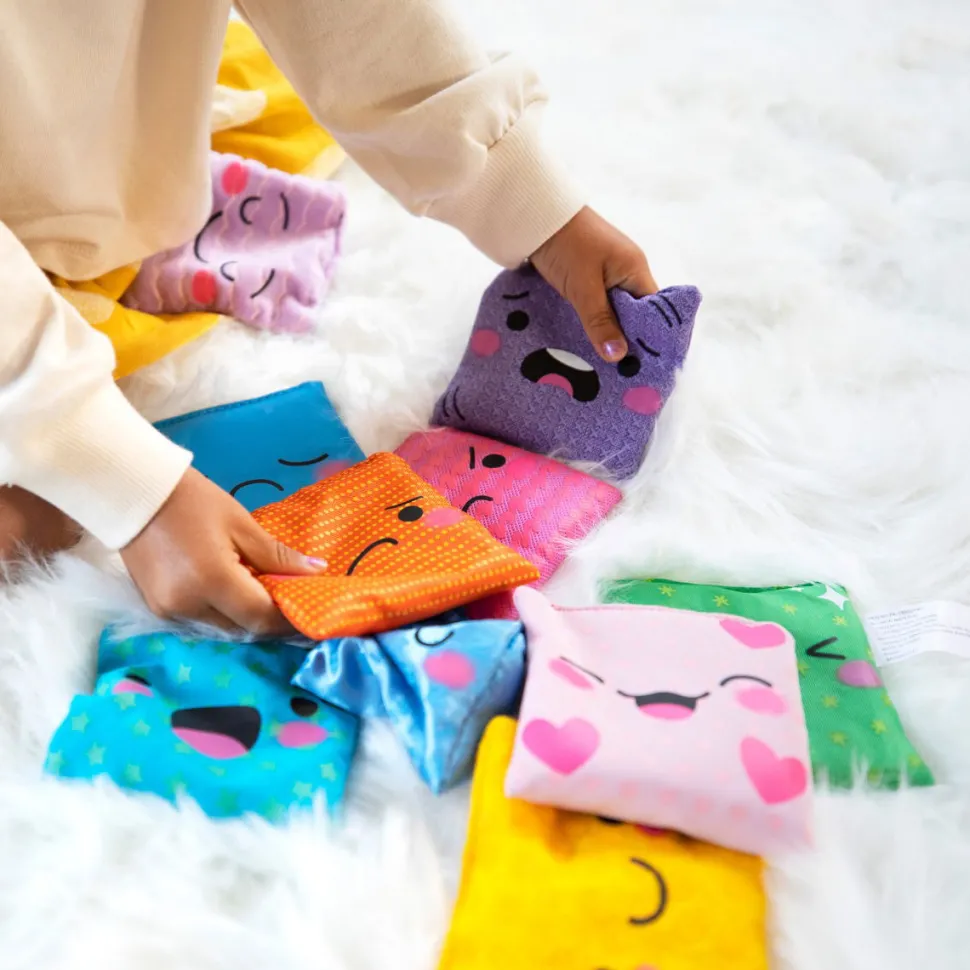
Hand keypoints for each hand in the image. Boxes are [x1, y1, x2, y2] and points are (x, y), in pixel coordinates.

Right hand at [121, 467, 325, 634]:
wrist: (135, 493)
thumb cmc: (194, 502)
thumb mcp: (242, 525)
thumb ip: (279, 556)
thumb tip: (316, 573)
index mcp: (212, 581)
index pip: (261, 617)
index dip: (290, 619)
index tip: (312, 611)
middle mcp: (188, 606)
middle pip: (242, 629)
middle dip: (271, 621)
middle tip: (294, 604)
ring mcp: (169, 612)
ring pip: (222, 629)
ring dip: (248, 620)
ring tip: (269, 599)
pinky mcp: (158, 609)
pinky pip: (201, 622)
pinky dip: (224, 614)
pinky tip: (238, 596)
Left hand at [530, 206, 657, 362]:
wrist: (535, 215)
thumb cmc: (565, 245)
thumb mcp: (582, 288)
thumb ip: (600, 322)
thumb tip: (619, 356)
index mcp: (635, 269)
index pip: (653, 311)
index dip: (649, 336)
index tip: (641, 364)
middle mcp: (627, 270)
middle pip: (636, 313)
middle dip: (627, 338)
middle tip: (620, 372)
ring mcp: (608, 271)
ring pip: (616, 310)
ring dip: (609, 330)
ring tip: (603, 363)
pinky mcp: (589, 274)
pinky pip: (600, 303)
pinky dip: (595, 319)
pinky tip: (587, 339)